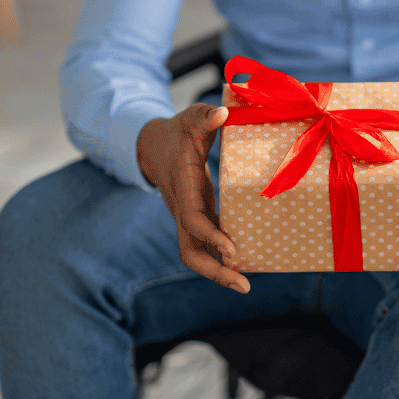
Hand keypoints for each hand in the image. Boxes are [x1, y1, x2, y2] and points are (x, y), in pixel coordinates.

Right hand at [137, 103, 249, 292]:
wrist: (153, 146)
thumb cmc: (177, 132)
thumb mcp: (190, 119)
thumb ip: (204, 116)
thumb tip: (223, 113)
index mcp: (183, 188)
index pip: (193, 220)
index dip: (211, 237)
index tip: (231, 250)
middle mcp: (183, 209)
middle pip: (190, 251)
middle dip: (214, 272)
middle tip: (243, 285)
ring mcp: (188, 218)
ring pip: (195, 254)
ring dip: (217, 273)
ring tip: (244, 285)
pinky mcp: (196, 219)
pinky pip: (205, 246)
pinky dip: (220, 259)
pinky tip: (243, 267)